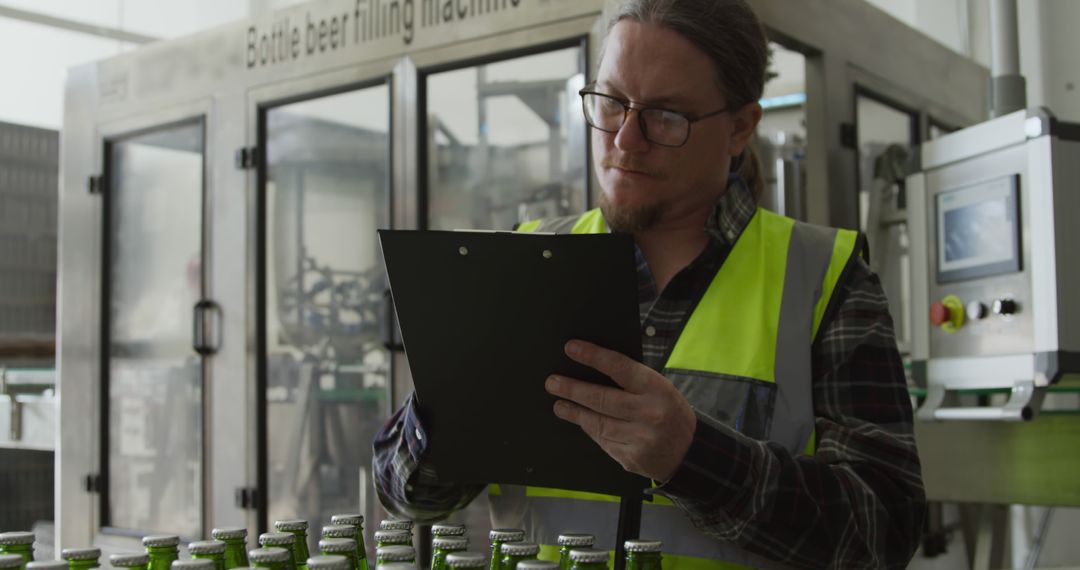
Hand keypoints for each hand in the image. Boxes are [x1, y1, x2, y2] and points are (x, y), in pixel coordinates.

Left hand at [545, 339, 696, 481]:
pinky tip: (581, 421)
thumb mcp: (660, 389)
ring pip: (597, 423)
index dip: (593, 356)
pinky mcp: (630, 458)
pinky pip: (603, 441)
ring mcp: (639, 439)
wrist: (689, 453)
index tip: (571, 348)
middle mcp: (649, 413)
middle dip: (572, 389)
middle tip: (552, 382)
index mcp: (657, 389)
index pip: (619, 367)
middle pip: (601, 398)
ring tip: (560, 404)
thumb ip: (632, 381)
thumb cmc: (670, 412)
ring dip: (574, 412)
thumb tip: (592, 367)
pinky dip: (590, 430)